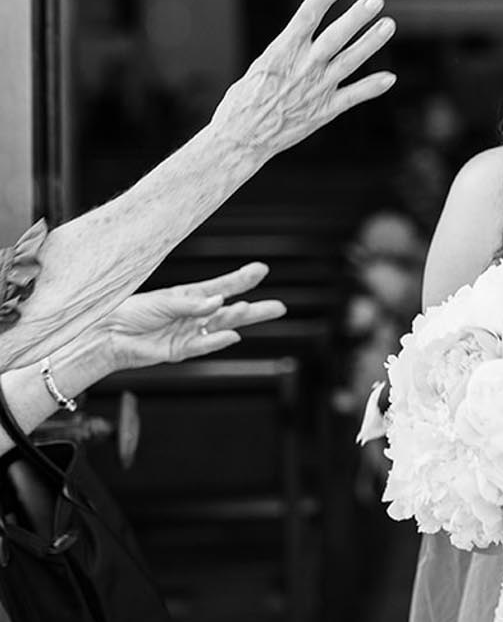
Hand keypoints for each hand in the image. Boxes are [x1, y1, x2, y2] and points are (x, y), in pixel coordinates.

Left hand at [100, 263, 286, 372]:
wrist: (105, 334)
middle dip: (255, 309)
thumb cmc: (128, 311)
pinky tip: (232, 336)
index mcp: (189, 297)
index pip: (222, 287)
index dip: (242, 279)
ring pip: (220, 327)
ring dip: (237, 320)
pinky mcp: (178, 351)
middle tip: (279, 308)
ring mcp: (188, 334)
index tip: (261, 270)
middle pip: (230, 311)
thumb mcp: (161, 301)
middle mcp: (193, 315)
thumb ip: (190, 303)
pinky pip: (202, 346)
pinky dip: (216, 341)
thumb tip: (217, 302)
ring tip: (253, 311)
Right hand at [210, 0, 395, 160]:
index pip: (305, 17)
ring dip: (370, 43)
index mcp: (280, 53)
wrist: (241, 139)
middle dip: (355, 18)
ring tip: (389, 24)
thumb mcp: (261, 66)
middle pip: (334, 38)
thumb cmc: (245, 99)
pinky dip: (372, 87)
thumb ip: (288, 50)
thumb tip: (303, 32)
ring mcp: (316, 89)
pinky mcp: (325, 110)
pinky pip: (353, 96)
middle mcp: (302, 68)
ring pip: (349, 62)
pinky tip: (390, 77)